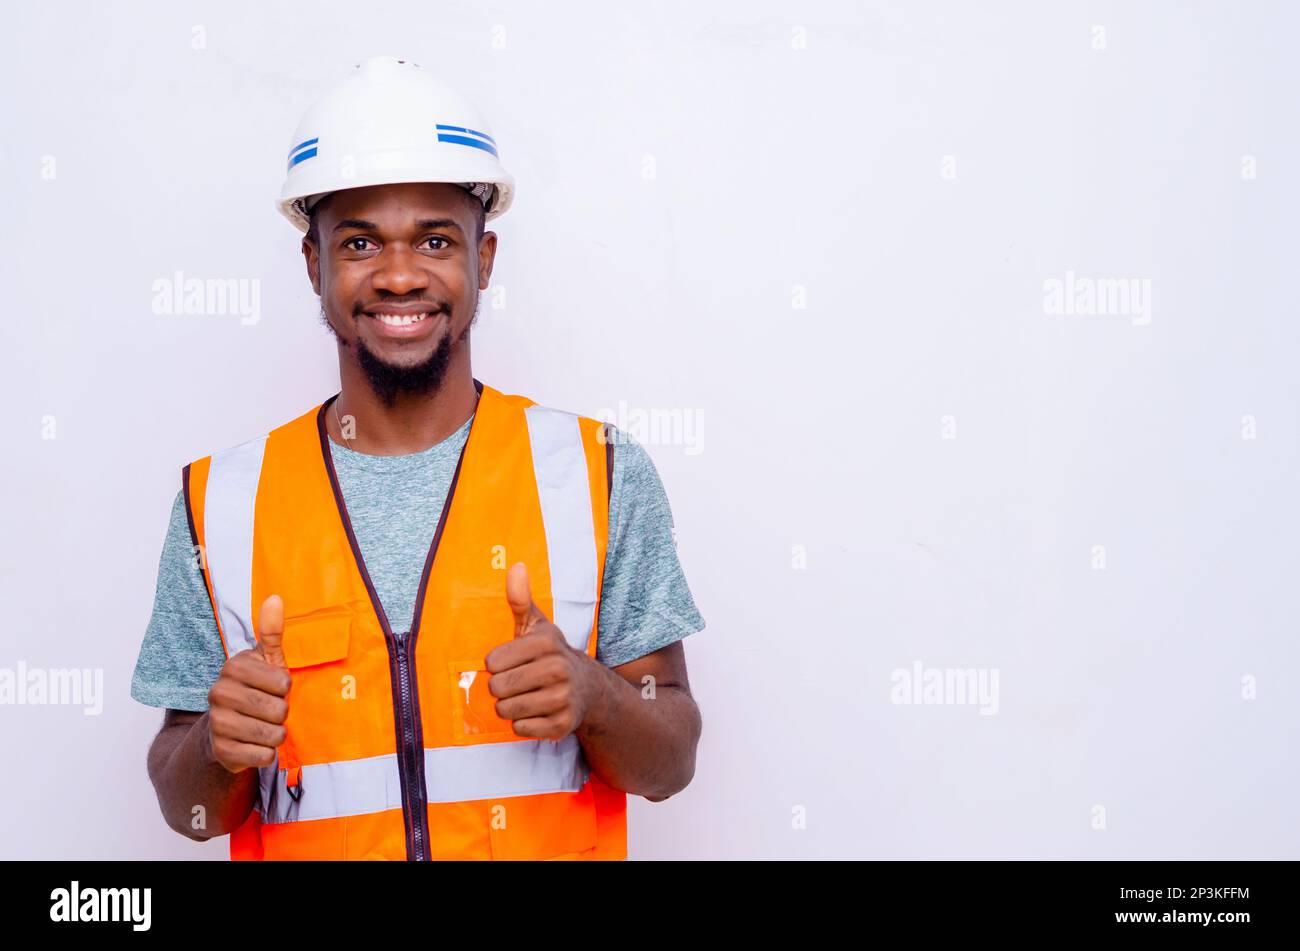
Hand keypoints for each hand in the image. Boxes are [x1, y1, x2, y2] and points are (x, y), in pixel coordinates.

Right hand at [205, 594, 291, 772]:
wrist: (227, 728)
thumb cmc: (257, 689)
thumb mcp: (268, 659)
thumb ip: (272, 631)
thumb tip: (275, 598)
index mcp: (234, 667)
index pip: (283, 683)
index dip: (286, 689)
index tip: (275, 689)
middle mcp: (219, 693)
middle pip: (278, 710)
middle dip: (282, 714)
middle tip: (270, 710)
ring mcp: (217, 723)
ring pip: (272, 734)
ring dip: (277, 734)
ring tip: (265, 727)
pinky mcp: (220, 751)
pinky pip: (262, 756)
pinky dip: (267, 754)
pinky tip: (256, 745)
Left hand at [485, 562, 600, 740]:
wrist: (588, 688)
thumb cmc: (550, 654)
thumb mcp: (536, 625)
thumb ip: (519, 599)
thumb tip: (515, 566)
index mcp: (546, 644)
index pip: (493, 662)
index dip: (496, 665)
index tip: (510, 663)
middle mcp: (558, 670)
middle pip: (498, 688)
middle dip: (500, 688)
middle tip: (516, 683)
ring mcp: (562, 699)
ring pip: (507, 710)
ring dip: (509, 707)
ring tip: (525, 696)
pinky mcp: (562, 726)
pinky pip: (520, 729)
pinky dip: (522, 724)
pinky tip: (535, 712)